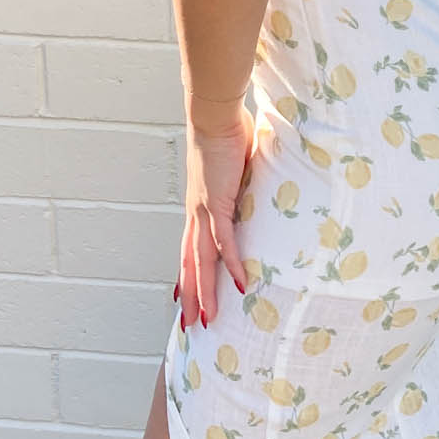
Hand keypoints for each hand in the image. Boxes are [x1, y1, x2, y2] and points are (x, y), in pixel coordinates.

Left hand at [178, 98, 253, 327]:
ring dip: (204, 291)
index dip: (187, 273)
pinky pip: (225, 242)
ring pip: (201, 260)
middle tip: (190, 324)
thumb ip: (243, 181)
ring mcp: (204, 209)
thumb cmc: (226, 131)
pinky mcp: (217, 203)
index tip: (182, 296)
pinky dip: (231, 265)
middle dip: (190, 295)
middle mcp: (196, 212)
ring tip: (207, 318)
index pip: (189, 247)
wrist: (215, 113)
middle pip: (190, 262)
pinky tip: (239, 285)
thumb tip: (256, 185)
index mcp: (199, 204)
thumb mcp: (236, 166)